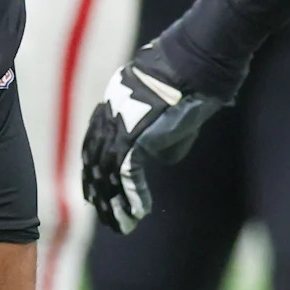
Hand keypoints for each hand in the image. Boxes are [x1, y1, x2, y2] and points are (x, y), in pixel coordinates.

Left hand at [80, 45, 225, 234]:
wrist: (195, 64)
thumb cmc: (190, 83)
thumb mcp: (166, 111)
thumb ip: (156, 133)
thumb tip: (158, 157)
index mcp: (112, 104)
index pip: (93, 143)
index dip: (93, 170)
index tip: (93, 190)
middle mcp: (110, 115)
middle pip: (94, 160)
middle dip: (98, 192)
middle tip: (102, 214)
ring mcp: (120, 125)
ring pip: (107, 173)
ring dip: (114, 203)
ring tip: (119, 225)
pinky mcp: (136, 136)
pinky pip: (127, 174)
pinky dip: (133, 196)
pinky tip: (137, 213)